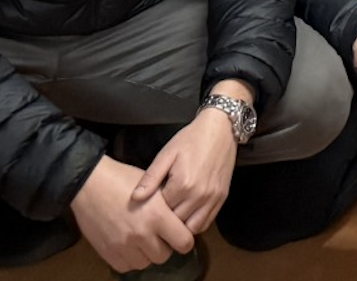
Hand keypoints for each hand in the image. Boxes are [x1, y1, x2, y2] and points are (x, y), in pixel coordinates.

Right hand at [70, 156, 195, 271]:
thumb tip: (183, 221)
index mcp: (157, 215)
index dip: (184, 240)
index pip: (184, 242)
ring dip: (146, 254)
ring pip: (145, 263)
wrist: (90, 184)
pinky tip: (129, 245)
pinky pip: (126, 266)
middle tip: (159, 235)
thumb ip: (169, 206)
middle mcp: (141, 234)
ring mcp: (123, 245)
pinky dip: (130, 258)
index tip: (180, 235)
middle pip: (164, 256)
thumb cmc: (124, 179)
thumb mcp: (154, 186)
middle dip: (164, 246)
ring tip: (142, 239)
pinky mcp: (107, 252)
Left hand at [132, 107, 239, 234]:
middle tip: (157, 215)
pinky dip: (195, 224)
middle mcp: (199, 195)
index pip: (161, 213)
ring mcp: (213, 198)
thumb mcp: (167, 154)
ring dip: (181, 227)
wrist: (221, 128)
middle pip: (176, 223)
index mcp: (182, 184)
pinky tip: (187, 215)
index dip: (152, 212)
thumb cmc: (191, 139)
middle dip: (165, 222)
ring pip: (192, 229)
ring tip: (172, 217)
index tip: (148, 207)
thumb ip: (150, 178)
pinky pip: (206, 222)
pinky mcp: (222, 198)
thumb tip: (134, 198)